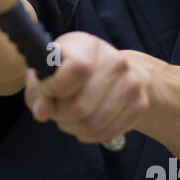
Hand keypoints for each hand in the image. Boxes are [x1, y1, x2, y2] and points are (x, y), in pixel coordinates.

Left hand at [23, 32, 162, 145]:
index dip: (56, 88)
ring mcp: (131, 82)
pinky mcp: (140, 104)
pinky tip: (84, 124)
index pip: (76, 68)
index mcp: (87, 45)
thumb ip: (39, 92)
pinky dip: (89, 135)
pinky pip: (106, 133)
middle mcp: (114, 60)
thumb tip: (41, 112)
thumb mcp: (49, 73)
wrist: (116, 74)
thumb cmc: (71, 72)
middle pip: (79, 106)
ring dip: (73, 127)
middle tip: (57, 110)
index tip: (48, 91)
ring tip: (69, 118)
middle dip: (60, 114)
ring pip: (92, 124)